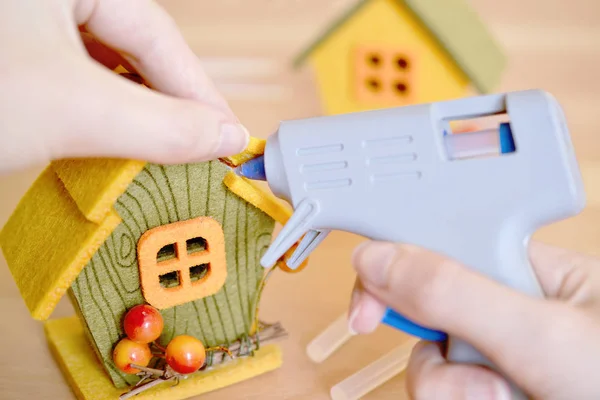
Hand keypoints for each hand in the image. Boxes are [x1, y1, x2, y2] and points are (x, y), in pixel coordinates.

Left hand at [0, 0, 247, 173]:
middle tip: (202, 148)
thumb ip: (160, 124)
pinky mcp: (15, 52)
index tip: (230, 137)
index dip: (200, 92)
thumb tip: (225, 137)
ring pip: (103, 65)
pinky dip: (96, 111)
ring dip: (134, 110)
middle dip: (166, 102)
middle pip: (132, 47)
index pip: (156, 34)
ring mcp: (27, 19)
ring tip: (160, 148)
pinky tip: (107, 136)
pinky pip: (72, 77)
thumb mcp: (74, 111)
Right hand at [349, 241, 599, 398]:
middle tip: (481, 383)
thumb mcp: (541, 338)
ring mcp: (504, 358)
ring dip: (459, 394)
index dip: (393, 272)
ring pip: (434, 367)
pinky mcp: (496, 391)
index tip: (363, 311)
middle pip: (428, 318)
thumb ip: (455, 294)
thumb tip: (376, 258)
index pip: (438, 248)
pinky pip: (450, 395)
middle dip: (441, 360)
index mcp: (527, 270)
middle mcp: (512, 311)